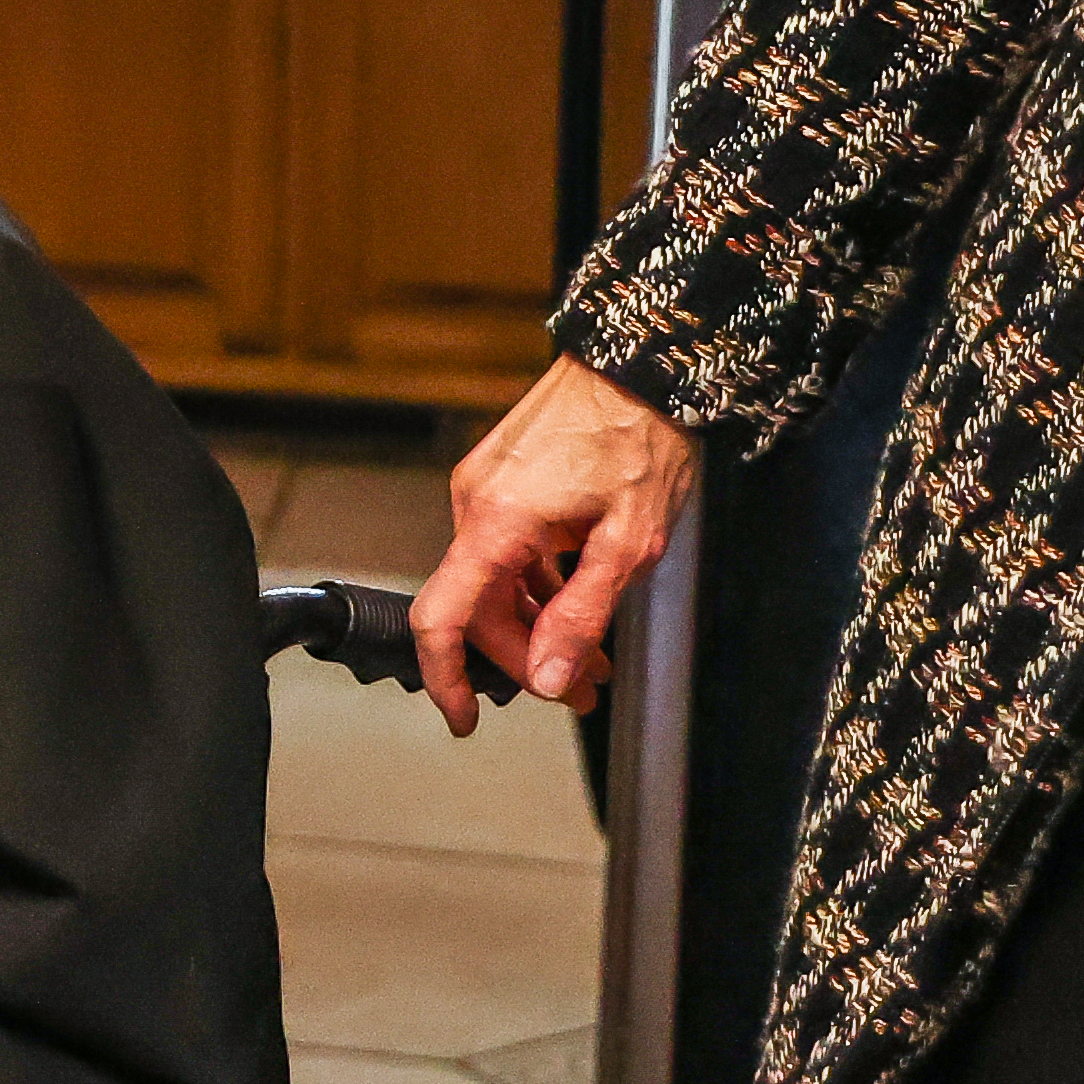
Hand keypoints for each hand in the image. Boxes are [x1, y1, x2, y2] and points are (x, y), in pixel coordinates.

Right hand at [419, 356, 700, 734]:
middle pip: (479, 607)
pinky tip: (576, 603)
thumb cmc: (640, 437)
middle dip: (526, 658)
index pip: (442, 618)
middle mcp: (477, 504)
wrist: (641, 365)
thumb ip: (581, 615)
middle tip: (578, 691)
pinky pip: (506, 548)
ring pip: (496, 579)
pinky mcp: (503, 478)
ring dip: (538, 624)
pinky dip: (537, 585)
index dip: (446, 678)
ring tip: (591, 658)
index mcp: (498, 522)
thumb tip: (549, 677)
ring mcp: (486, 487)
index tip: (466, 718)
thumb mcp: (627, 543)